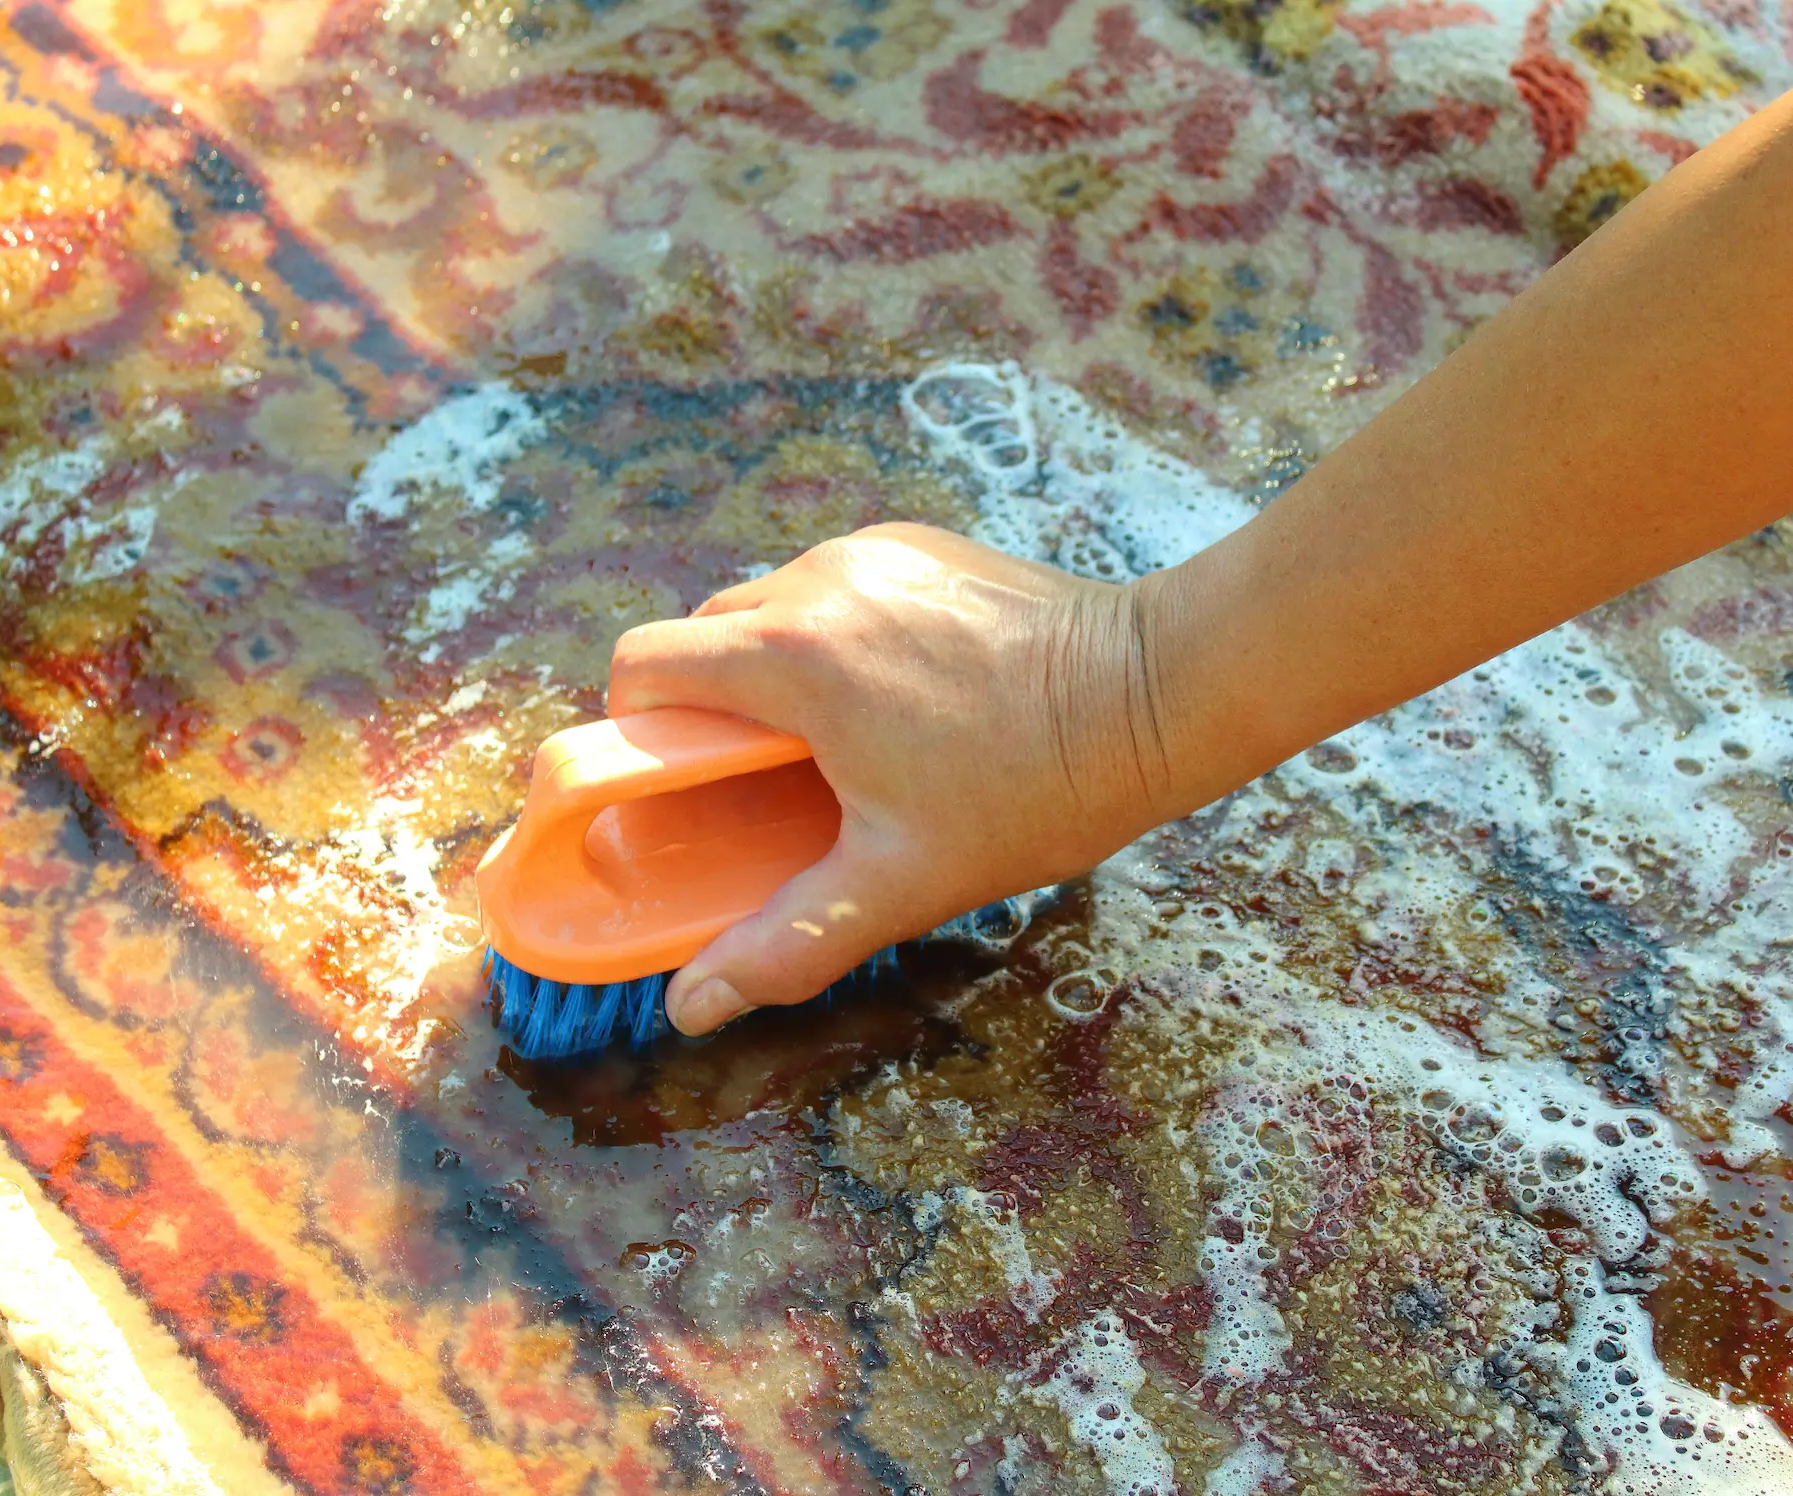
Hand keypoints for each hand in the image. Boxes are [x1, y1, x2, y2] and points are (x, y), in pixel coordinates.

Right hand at [609, 524, 1173, 1034]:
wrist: (1155, 696)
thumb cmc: (1034, 787)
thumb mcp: (901, 881)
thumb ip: (785, 942)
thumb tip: (691, 1006)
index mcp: (795, 657)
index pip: (645, 665)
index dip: (638, 730)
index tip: (682, 788)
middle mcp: (819, 581)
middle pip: (703, 636)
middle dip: (714, 712)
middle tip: (769, 788)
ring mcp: (873, 550)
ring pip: (770, 608)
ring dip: (778, 675)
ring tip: (846, 749)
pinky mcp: (920, 542)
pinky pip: (836, 588)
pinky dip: (839, 640)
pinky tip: (902, 701)